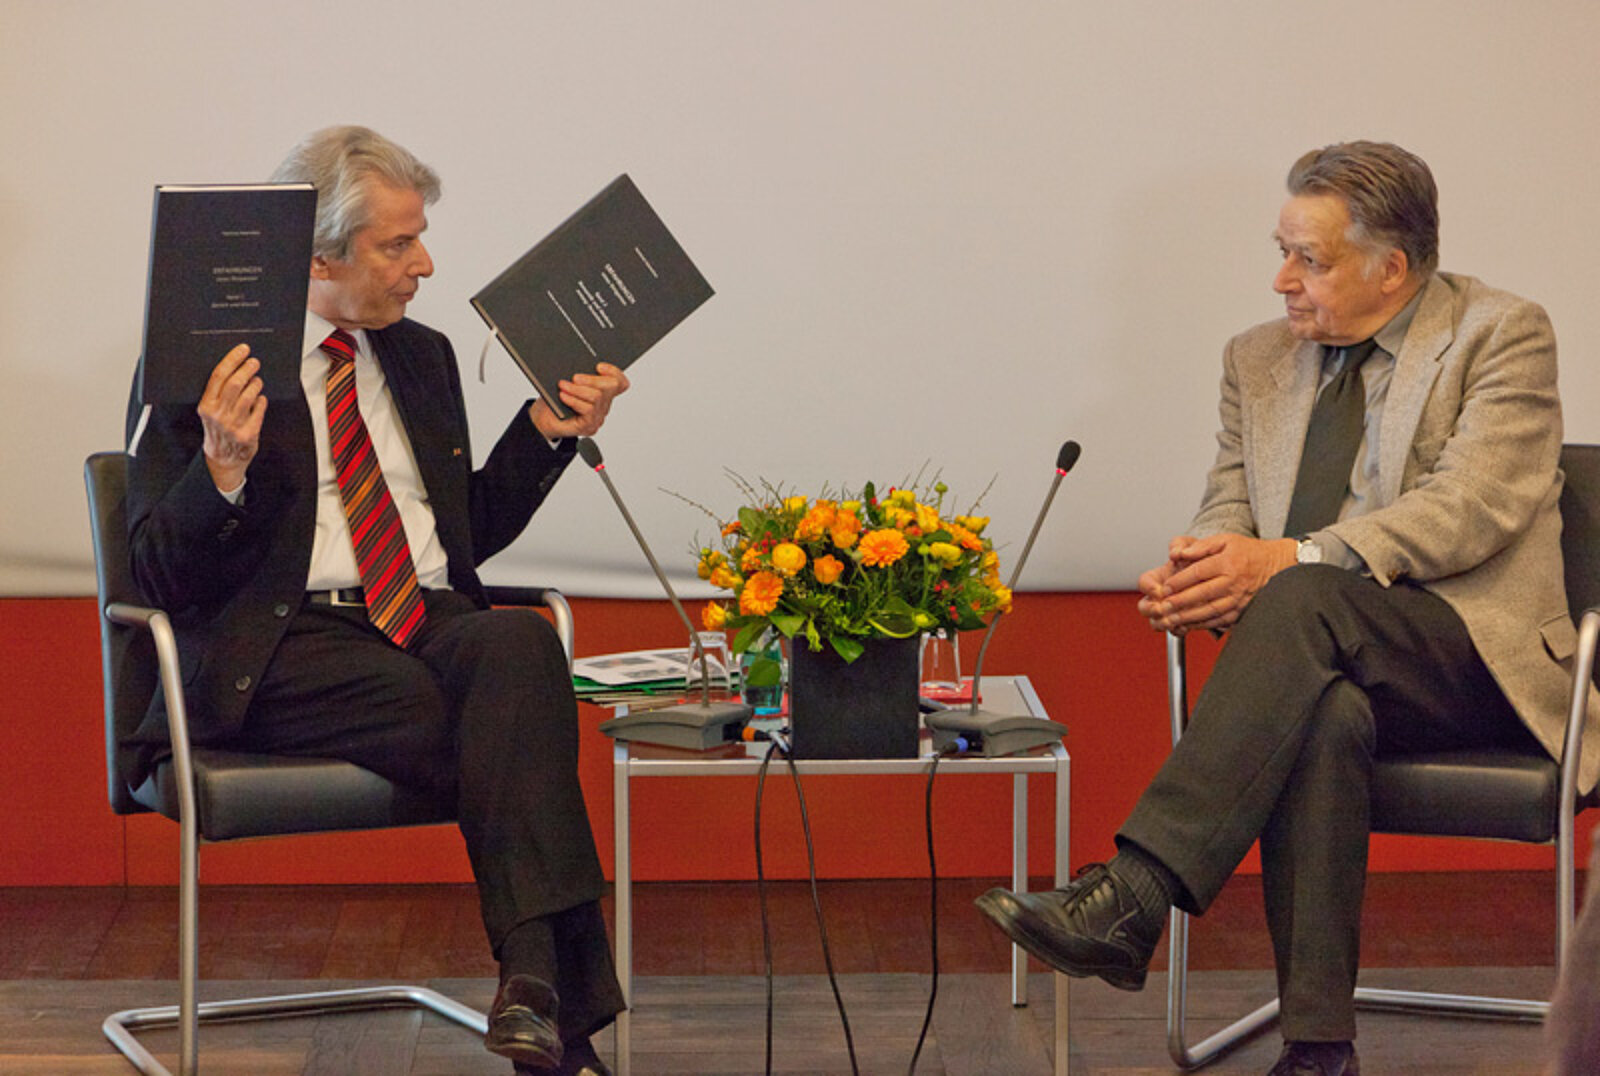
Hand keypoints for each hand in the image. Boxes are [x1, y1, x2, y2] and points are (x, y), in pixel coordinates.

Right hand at [199, 344, 265, 492]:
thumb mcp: (210, 411)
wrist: (222, 460)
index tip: (243, 350)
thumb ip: (219, 393)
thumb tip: (236, 367)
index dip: (232, 360)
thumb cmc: (218, 430)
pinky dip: (262, 401)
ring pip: (249, 396)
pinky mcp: (248, 434)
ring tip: (258, 380)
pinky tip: (261, 398)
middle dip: (247, 369)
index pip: (219, 376)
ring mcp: (233, 425)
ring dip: (256, 384)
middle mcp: (218, 415)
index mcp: (206, 406)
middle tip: (255, 362)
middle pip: (235, 384)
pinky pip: (259, 410)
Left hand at [530, 361, 630, 439]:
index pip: (619, 382)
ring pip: (597, 397)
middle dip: (592, 379)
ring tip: (563, 385)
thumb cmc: (556, 401)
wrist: (544, 420)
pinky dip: (574, 400)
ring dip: (578, 389)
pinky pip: (588, 409)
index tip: (598, 366)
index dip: (614, 372)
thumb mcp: (567, 383)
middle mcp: (603, 404)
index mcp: (602, 392)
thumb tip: (577, 366)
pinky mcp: (590, 426)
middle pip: (611, 386)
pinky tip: (563, 396)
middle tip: (575, 377)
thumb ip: (577, 375)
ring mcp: (598, 416)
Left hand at [1136, 533, 1296, 633]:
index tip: (1165, 587)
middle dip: (1180, 601)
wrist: (1276, 565)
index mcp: (1228, 563)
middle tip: (1163, 605)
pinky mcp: (1241, 611)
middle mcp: (1234, 582)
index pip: (1199, 572)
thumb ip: (1201, 546)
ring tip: (1171, 618)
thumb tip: (1180, 553)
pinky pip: (1219, 620)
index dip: (1180, 581)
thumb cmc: (1249, 552)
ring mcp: (1239, 599)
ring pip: (1210, 610)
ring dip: (1189, 616)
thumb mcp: (1225, 540)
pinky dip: (1202, 624)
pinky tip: (1188, 624)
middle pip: (1202, 593)